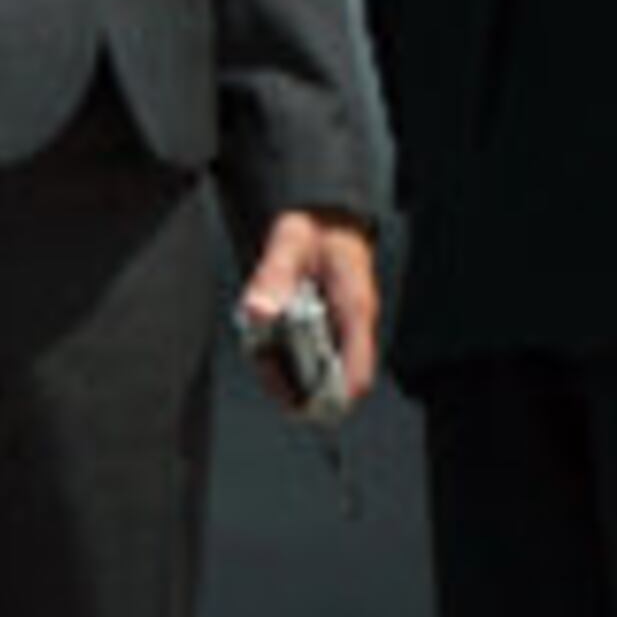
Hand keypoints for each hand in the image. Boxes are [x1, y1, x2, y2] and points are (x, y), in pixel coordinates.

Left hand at [238, 208, 383, 409]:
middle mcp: (354, 327)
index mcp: (355, 308)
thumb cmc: (316, 228)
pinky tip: (268, 342)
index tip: (295, 401)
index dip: (329, 398)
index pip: (357, 375)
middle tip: (265, 362)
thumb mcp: (290, 242)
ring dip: (286, 374)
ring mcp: (343, 331)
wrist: (328, 215)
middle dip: (294, 385)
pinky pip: (310, 363)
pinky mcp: (331, 332)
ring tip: (262, 348)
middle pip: (333, 386)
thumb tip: (259, 312)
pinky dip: (284, 361)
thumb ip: (273, 276)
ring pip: (319, 377)